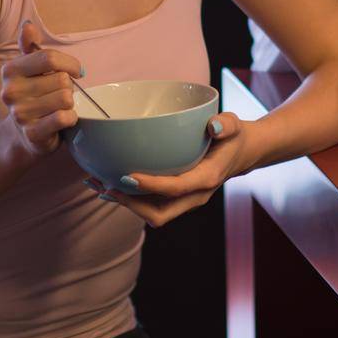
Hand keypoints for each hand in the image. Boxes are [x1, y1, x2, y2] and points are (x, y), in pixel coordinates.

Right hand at [0, 20, 83, 158]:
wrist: (24, 134)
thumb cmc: (33, 95)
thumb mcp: (30, 68)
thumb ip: (29, 45)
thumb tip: (27, 25)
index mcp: (10, 70)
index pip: (49, 57)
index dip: (69, 64)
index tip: (75, 71)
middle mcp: (11, 91)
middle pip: (61, 79)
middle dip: (68, 86)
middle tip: (59, 94)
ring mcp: (20, 114)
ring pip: (65, 98)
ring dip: (70, 103)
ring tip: (59, 107)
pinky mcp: (32, 133)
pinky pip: (64, 117)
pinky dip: (70, 118)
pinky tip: (63, 120)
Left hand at [87, 112, 254, 226]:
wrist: (241, 153)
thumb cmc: (233, 137)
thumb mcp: (234, 126)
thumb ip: (226, 125)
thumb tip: (213, 127)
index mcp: (206, 180)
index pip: (175, 188)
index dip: (150, 185)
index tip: (126, 175)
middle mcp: (194, 196)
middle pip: (159, 213)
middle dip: (130, 204)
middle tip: (105, 186)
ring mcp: (184, 200)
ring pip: (151, 213)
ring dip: (125, 203)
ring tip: (97, 185)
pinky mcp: (175, 198)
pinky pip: (150, 205)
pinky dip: (129, 197)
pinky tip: (107, 183)